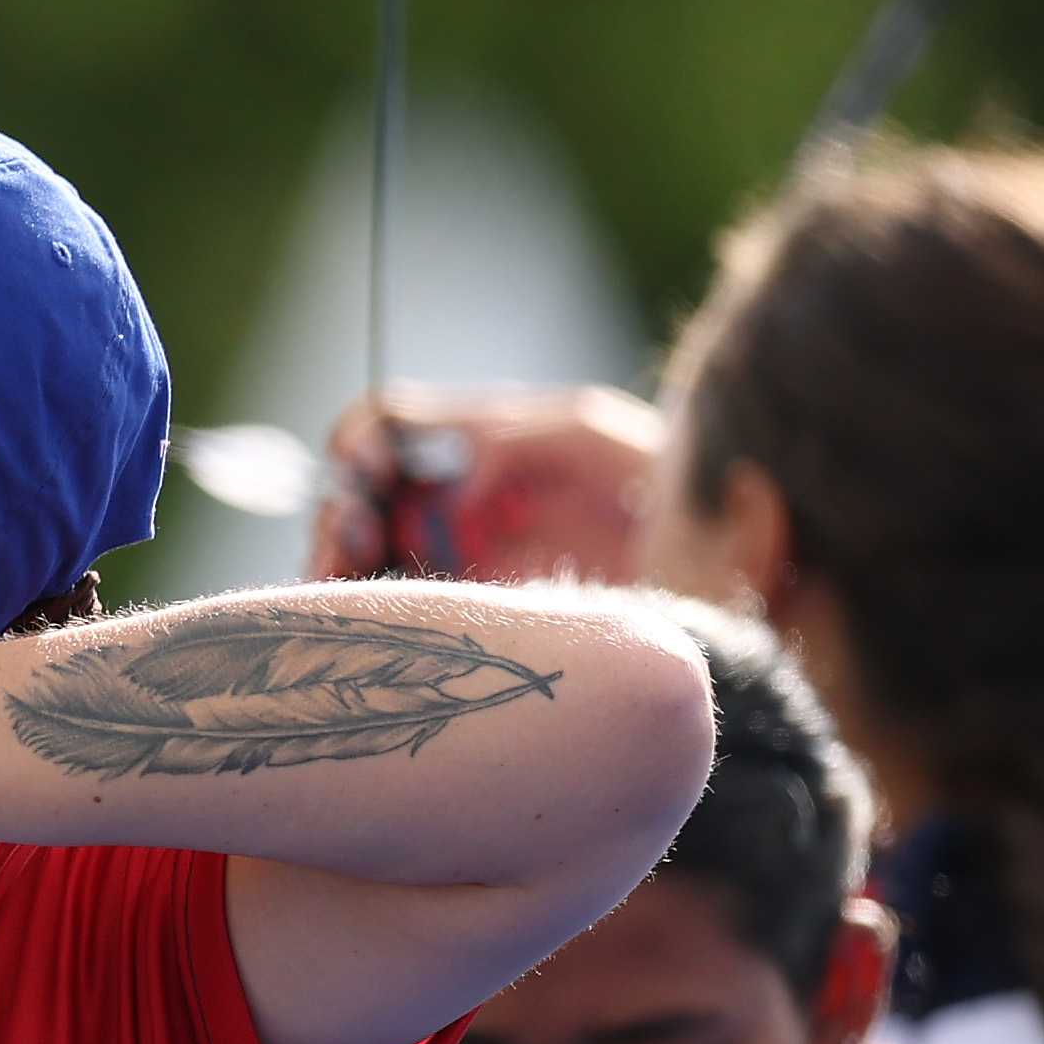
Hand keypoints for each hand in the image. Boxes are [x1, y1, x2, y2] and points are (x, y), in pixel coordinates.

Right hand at [304, 383, 664, 583]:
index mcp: (470, 444)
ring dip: (335, 557)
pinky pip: (385, 612)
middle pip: (354, 496)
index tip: (367, 466)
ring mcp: (448, 560)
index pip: (384, 427)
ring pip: (354, 556)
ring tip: (354, 566)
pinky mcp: (459, 616)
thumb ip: (510, 438)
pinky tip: (364, 607)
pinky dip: (356, 608)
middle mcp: (447, 502)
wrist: (708, 562)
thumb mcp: (589, 431)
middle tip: (361, 530)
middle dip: (341, 507)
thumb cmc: (653, 482)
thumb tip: (453, 492)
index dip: (359, 440)